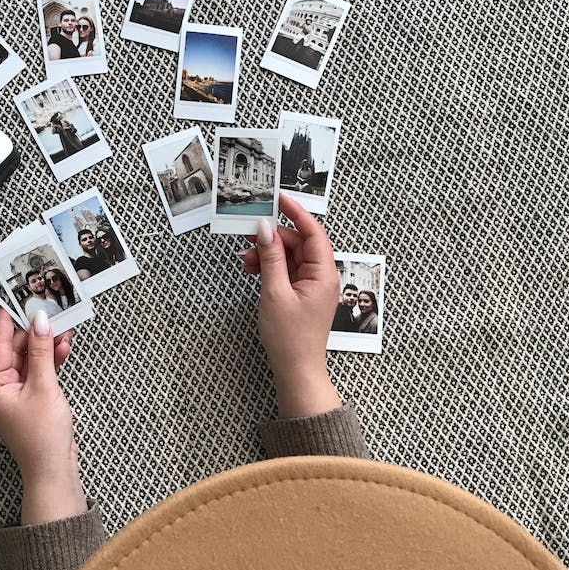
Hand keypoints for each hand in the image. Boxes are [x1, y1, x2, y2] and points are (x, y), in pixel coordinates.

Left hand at [0, 306, 85, 524]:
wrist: (53, 469)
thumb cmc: (42, 434)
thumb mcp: (43, 386)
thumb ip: (40, 351)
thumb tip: (39, 321)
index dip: (8, 318)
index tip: (15, 295)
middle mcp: (0, 386)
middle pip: (15, 348)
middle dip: (34, 330)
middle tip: (50, 309)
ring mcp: (16, 392)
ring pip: (30, 358)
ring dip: (45, 344)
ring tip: (64, 327)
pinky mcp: (32, 398)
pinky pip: (38, 371)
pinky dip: (50, 360)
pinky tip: (63, 347)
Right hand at [239, 193, 341, 418]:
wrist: (296, 371)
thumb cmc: (290, 338)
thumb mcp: (275, 293)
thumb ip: (270, 258)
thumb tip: (265, 231)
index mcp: (323, 273)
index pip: (312, 233)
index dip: (296, 213)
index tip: (278, 199)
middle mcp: (321, 276)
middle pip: (298, 243)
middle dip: (272, 238)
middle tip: (247, 236)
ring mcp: (311, 285)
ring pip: (289, 257)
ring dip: (267, 254)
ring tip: (245, 261)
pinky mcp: (301, 294)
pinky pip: (286, 271)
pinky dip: (269, 268)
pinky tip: (252, 270)